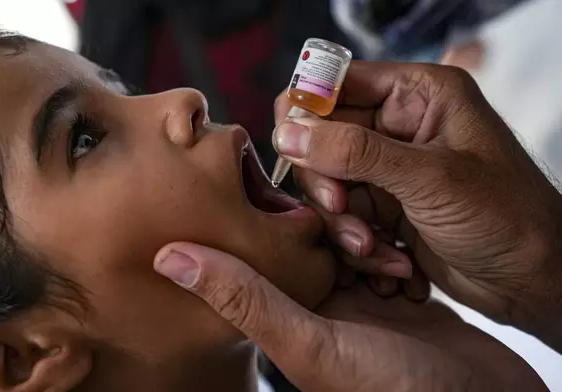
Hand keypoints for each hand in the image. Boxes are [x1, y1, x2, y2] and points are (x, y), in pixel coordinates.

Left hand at [153, 242, 546, 391]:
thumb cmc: (394, 390)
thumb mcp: (310, 342)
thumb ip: (244, 298)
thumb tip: (167, 257)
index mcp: (288, 319)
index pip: (263, 258)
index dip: (267, 223)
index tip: (272, 182)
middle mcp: (320, 311)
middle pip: (312, 245)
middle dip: (331, 226)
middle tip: (344, 209)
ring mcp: (363, 306)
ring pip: (352, 245)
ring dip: (368, 237)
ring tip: (382, 244)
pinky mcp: (400, 301)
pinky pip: (387, 257)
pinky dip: (395, 249)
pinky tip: (405, 253)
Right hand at [273, 61, 561, 348]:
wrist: (533, 281)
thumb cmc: (507, 216)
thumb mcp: (430, 177)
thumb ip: (354, 152)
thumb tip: (287, 133)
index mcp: (416, 95)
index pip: (334, 84)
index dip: (307, 113)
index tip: (294, 151)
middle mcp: (396, 127)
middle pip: (320, 140)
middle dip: (326, 183)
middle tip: (341, 210)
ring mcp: (387, 171)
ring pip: (326, 186)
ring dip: (343, 224)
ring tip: (376, 250)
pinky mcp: (382, 209)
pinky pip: (342, 219)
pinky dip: (358, 246)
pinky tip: (394, 264)